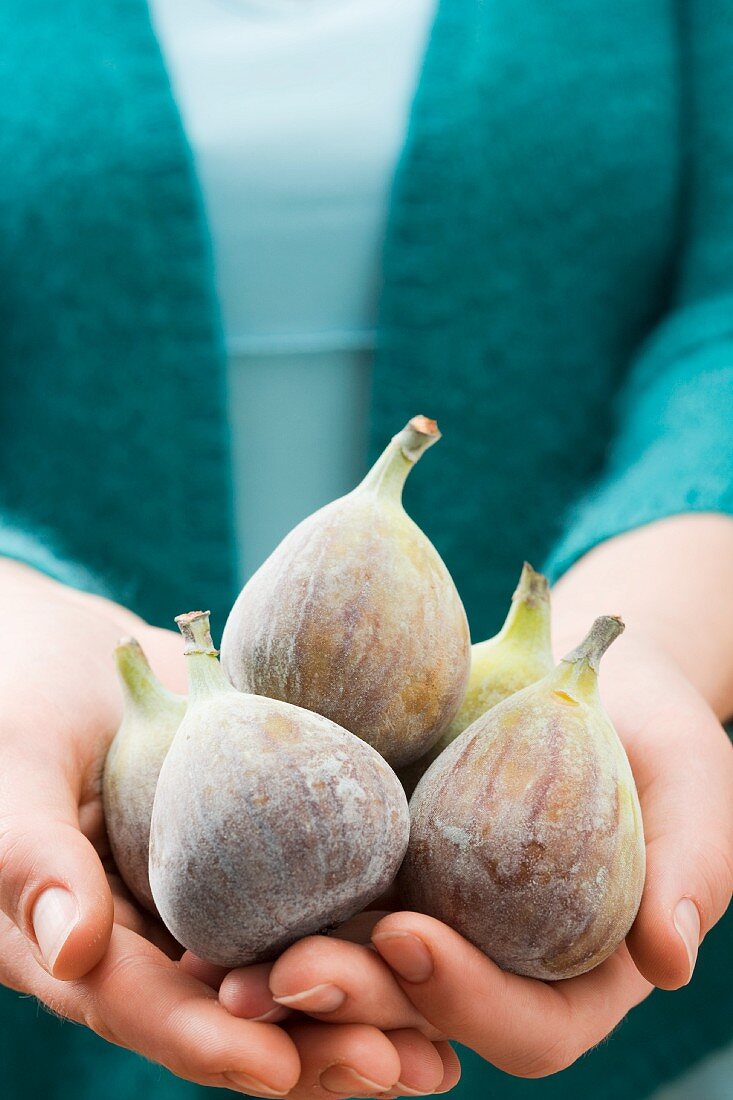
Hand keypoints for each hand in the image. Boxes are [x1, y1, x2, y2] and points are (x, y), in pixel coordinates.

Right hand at [0, 562, 453, 1095]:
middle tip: (391, 1066)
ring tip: (439, 1051)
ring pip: (280, 978)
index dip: (205, 1040)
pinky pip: (310, 907)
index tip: (279, 1067)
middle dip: (306, 1047)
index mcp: (73, 940)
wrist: (80, 658)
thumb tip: (71, 949)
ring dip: (354, 1016)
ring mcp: (204, 905)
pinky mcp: (255, 862)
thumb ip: (29, 857)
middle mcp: (146, 941)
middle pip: (225, 1014)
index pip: (139, 1005)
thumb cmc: (21, 699)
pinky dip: (367, 940)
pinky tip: (435, 959)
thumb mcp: (13, 769)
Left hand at [219, 624, 732, 1079]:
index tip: (413, 938)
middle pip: (421, 1012)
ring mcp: (425, 910)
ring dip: (290, 977)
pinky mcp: (376, 858)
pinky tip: (211, 896)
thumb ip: (693, 864)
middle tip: (286, 971)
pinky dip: (266, 904)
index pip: (528, 1023)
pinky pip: (320, 892)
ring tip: (222, 964)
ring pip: (356, 971)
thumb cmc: (646, 719)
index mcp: (571, 968)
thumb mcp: (691, 773)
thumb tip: (671, 960)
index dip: (469, 1001)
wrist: (580, 662)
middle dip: (355, 1002)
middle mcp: (488, 957)